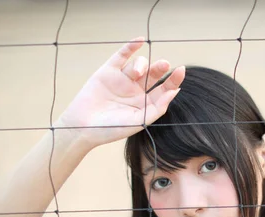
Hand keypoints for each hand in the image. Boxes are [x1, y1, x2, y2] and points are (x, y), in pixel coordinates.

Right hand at [56, 37, 184, 146]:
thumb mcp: (139, 121)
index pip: (164, 89)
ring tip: (137, 73)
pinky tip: (140, 40)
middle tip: (165, 65)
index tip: (180, 71)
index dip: (173, 80)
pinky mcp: (108, 71)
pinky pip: (121, 56)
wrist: (83, 127)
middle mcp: (135, 90)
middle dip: (160, 68)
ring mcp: (122, 79)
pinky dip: (130, 47)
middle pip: (153, 74)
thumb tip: (175, 92)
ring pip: (139, 65)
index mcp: (145, 103)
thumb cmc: (112, 129)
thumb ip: (158, 107)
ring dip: (142, 65)